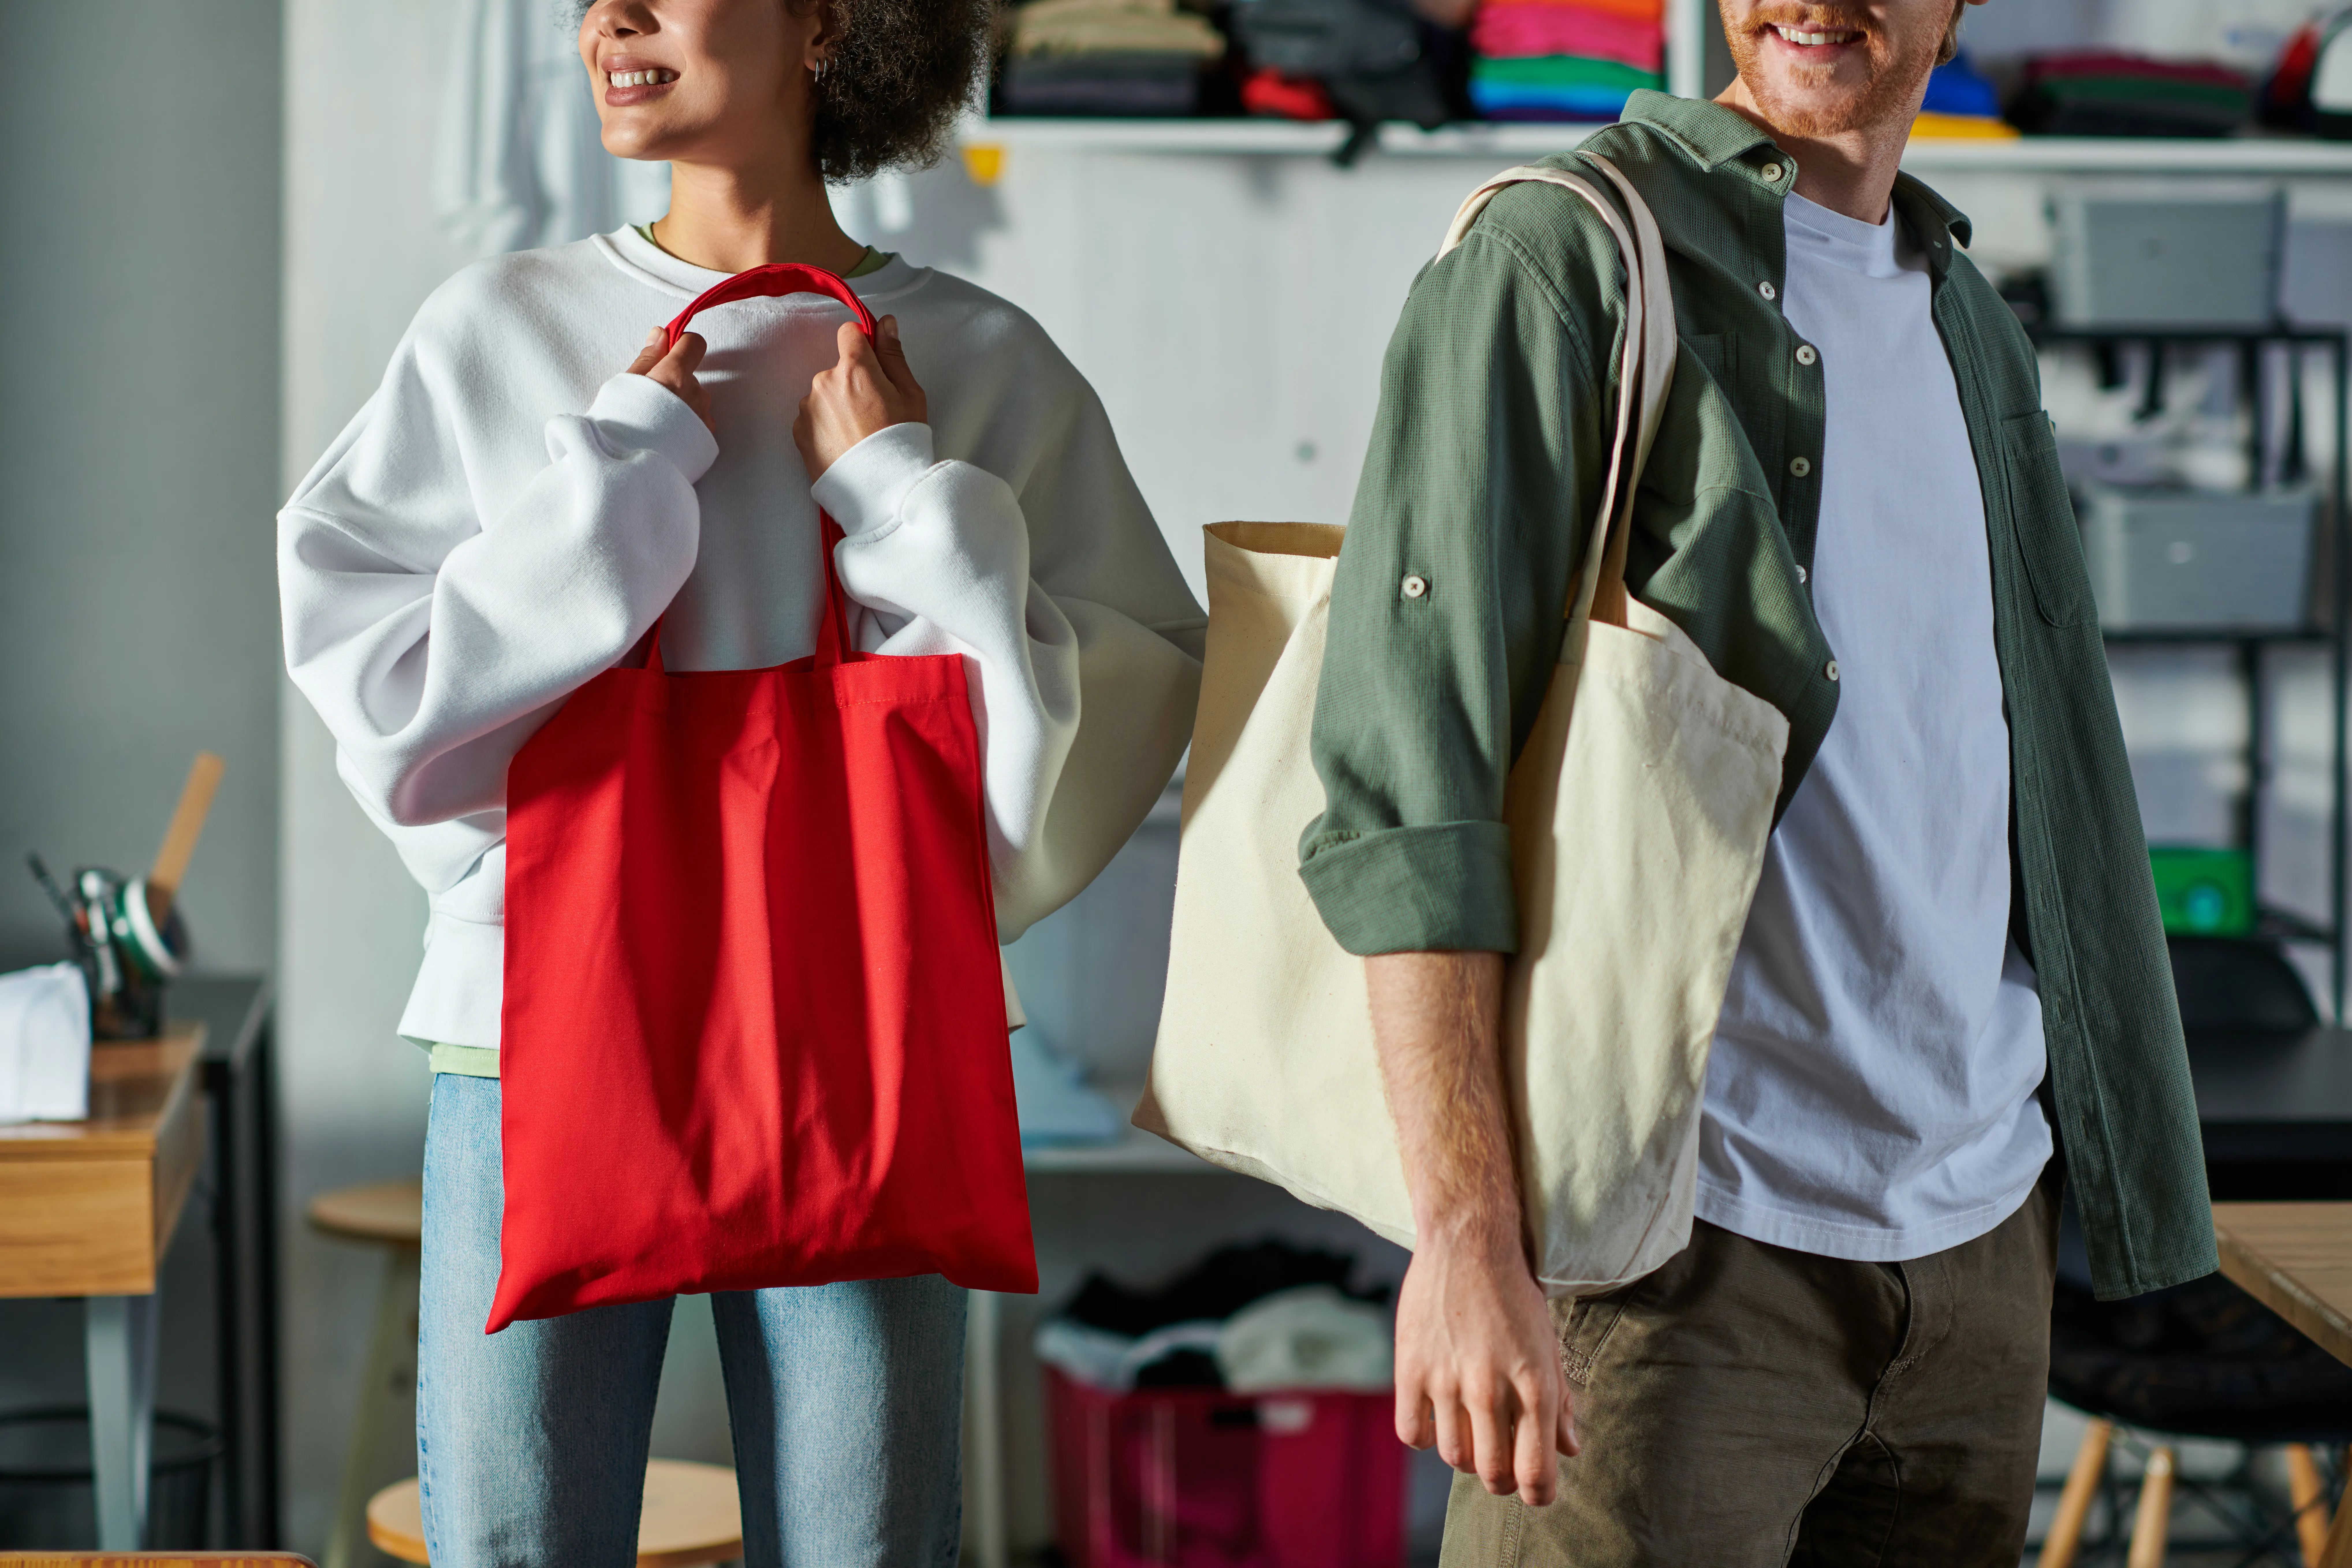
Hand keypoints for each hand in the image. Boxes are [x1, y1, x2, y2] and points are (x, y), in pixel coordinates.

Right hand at [625, 327, 713, 432]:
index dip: (682, 344)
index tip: (668, 351)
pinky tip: (667, 435)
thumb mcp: (626, 385)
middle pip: (691, 377)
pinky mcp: (707, 440)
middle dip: (674, 382)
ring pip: (695, 401)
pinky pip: (699, 422)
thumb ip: (648, 357)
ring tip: (656, 423)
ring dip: (681, 405)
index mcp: (675, 377)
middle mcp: (696, 395)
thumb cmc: (621, 426)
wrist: (631, 472)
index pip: (693, 344)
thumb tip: (661, 334)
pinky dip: (686, 424)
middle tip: (649, 400)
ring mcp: (704, 419)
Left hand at [794, 315, 926, 481]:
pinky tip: (845, 445)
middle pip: (838, 370)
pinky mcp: (799, 433)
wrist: (880, 491)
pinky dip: (826, 428)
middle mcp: (825, 382)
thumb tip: (885, 323)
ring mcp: (808, 408)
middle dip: (853, 384)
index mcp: (854, 368)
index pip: (849, 333)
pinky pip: (812, 419)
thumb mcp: (910, 394)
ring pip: (824, 395)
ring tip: (858, 435)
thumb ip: (893, 355)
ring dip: (838, 407)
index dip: (863, 347)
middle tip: (874, 414)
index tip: (873, 365)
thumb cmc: (900, 442)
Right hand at [1395, 1229, 1579, 1504]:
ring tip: (1468, 1431)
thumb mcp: (1549, 1345)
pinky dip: (1425, 1435)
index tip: (1534, 1493)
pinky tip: (1436, 1415)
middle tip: (1500, 1461)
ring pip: (1454, 1457)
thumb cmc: (1514, 1295)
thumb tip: (1569, 1450)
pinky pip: (1414, 1434)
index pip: (1536, 1474)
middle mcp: (1491, 1388)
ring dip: (1465, 1455)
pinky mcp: (1411, 1368)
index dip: (1537, 1495)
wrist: (1467, 1243)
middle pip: (1493, 1474)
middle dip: (1501, 1479)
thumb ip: (1560, 1401)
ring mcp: (1448, 1380)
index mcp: (1534, 1385)